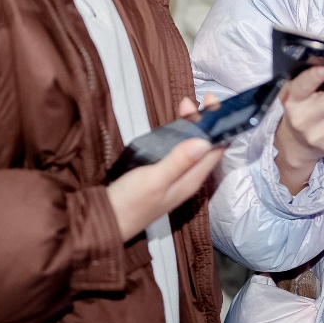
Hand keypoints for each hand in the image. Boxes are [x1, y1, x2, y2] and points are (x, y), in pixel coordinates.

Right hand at [105, 102, 223, 241]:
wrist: (105, 222)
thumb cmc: (130, 202)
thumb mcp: (154, 179)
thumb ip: (178, 161)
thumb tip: (204, 141)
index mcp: (191, 180)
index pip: (215, 149)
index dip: (218, 125)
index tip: (212, 102)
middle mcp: (187, 178)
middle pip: (204, 146)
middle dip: (203, 122)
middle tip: (192, 100)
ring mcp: (175, 178)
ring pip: (191, 148)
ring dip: (191, 127)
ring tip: (184, 106)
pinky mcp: (162, 176)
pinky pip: (177, 152)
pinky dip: (178, 136)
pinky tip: (171, 127)